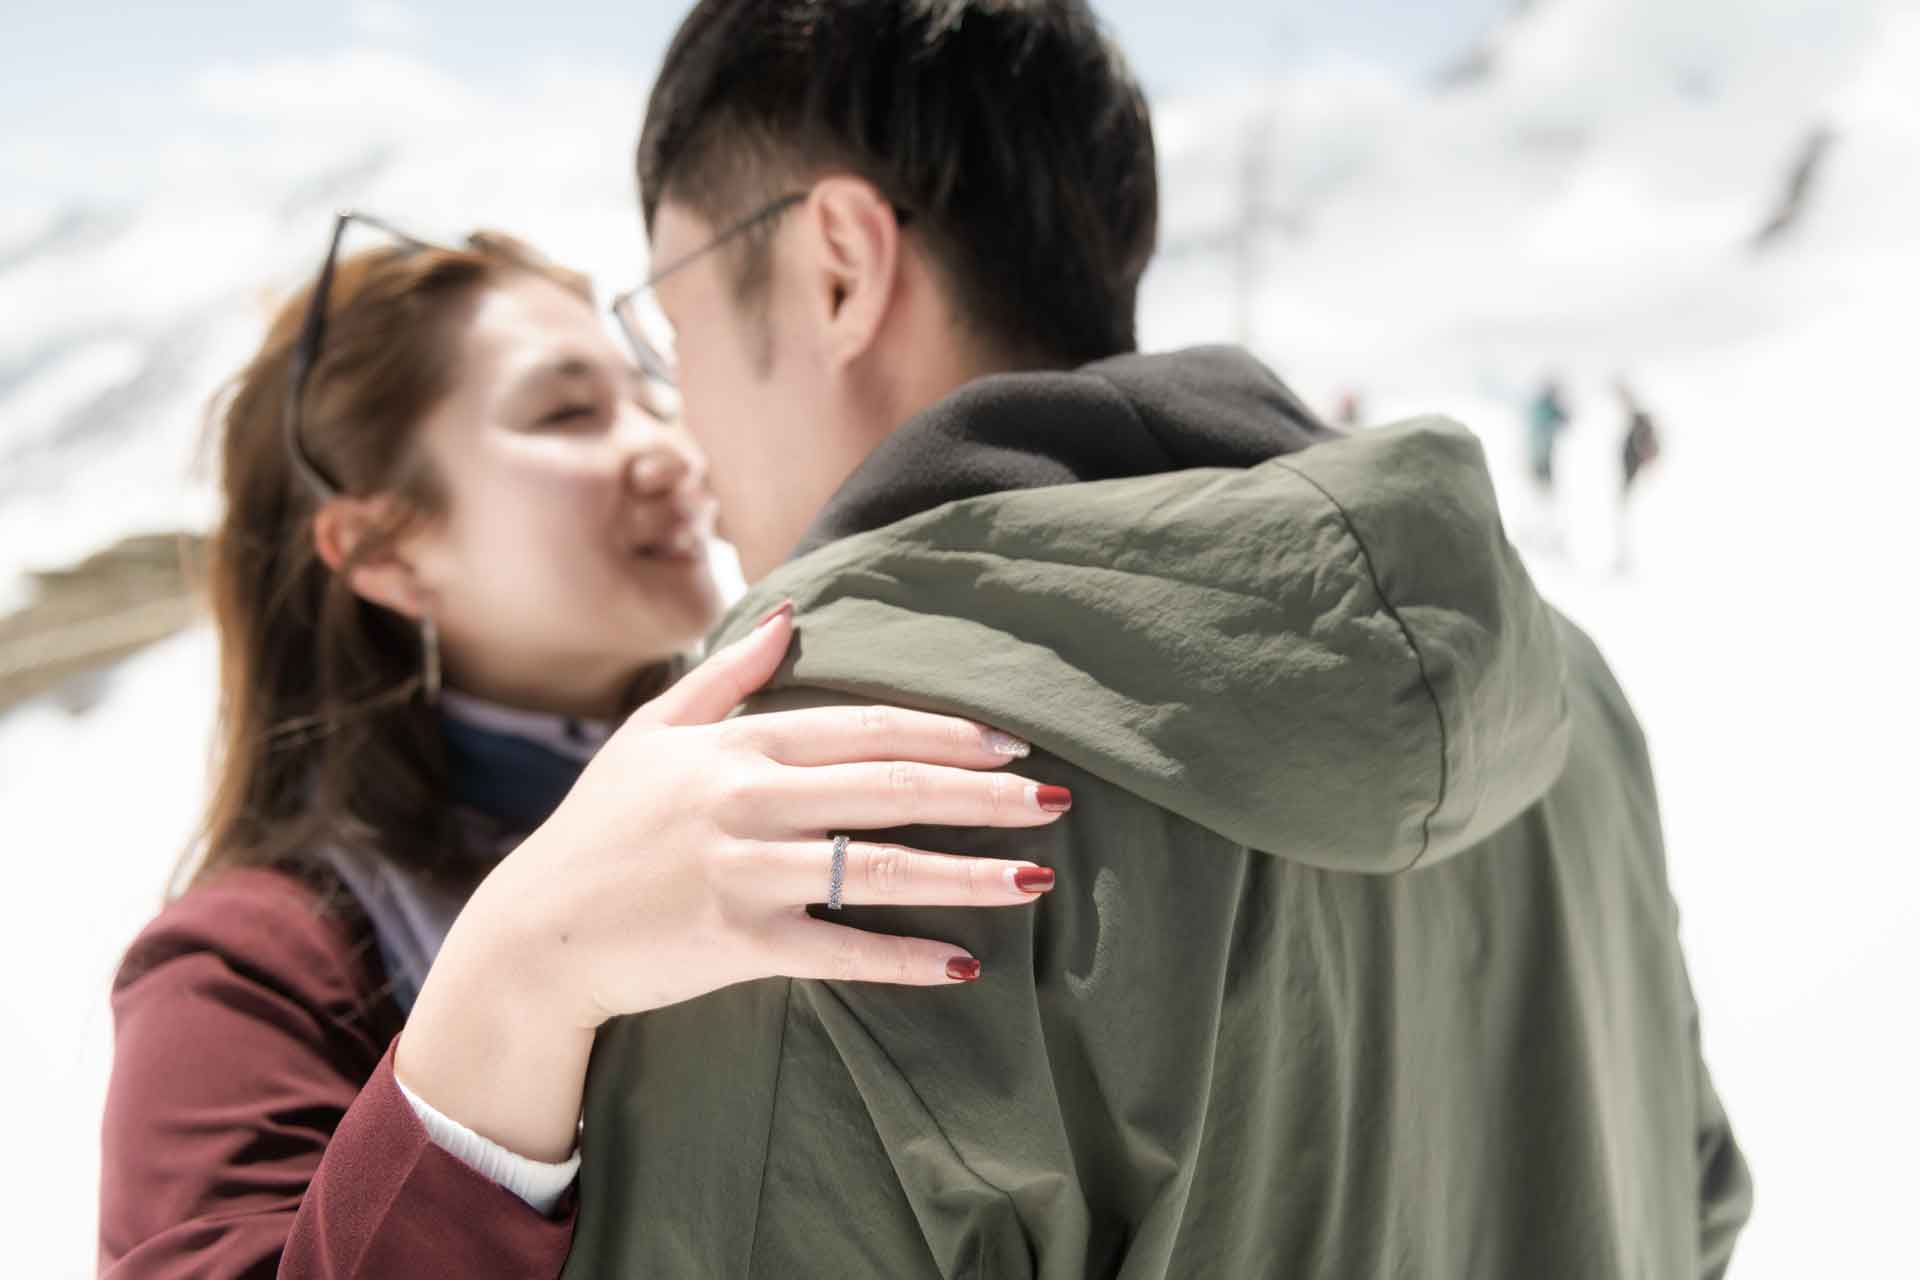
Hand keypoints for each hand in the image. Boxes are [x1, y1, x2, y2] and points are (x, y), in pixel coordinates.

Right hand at [398, 603, 1062, 1160]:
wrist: (537, 932)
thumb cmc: (600, 828)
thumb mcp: (652, 735)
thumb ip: (728, 678)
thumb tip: (791, 618)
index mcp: (738, 747)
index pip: (866, 728)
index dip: (946, 732)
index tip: (1012, 742)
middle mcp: (749, 800)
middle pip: (892, 788)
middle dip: (983, 795)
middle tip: (1057, 802)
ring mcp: (745, 872)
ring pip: (879, 868)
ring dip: (966, 874)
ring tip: (1036, 880)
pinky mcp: (738, 942)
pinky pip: (838, 951)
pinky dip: (902, 958)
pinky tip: (962, 964)